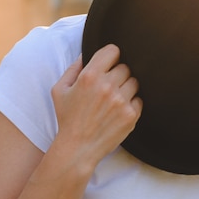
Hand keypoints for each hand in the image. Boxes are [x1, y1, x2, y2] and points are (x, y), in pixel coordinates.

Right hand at [51, 44, 142, 166]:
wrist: (77, 148)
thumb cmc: (67, 118)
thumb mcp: (59, 90)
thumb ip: (73, 68)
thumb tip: (86, 53)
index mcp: (90, 76)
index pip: (113, 50)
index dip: (111, 56)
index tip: (108, 63)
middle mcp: (107, 86)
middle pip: (125, 67)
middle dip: (117, 74)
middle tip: (109, 86)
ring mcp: (121, 101)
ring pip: (134, 81)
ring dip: (126, 87)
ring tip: (114, 98)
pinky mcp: (131, 115)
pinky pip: (139, 99)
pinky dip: (131, 103)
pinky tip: (119, 110)